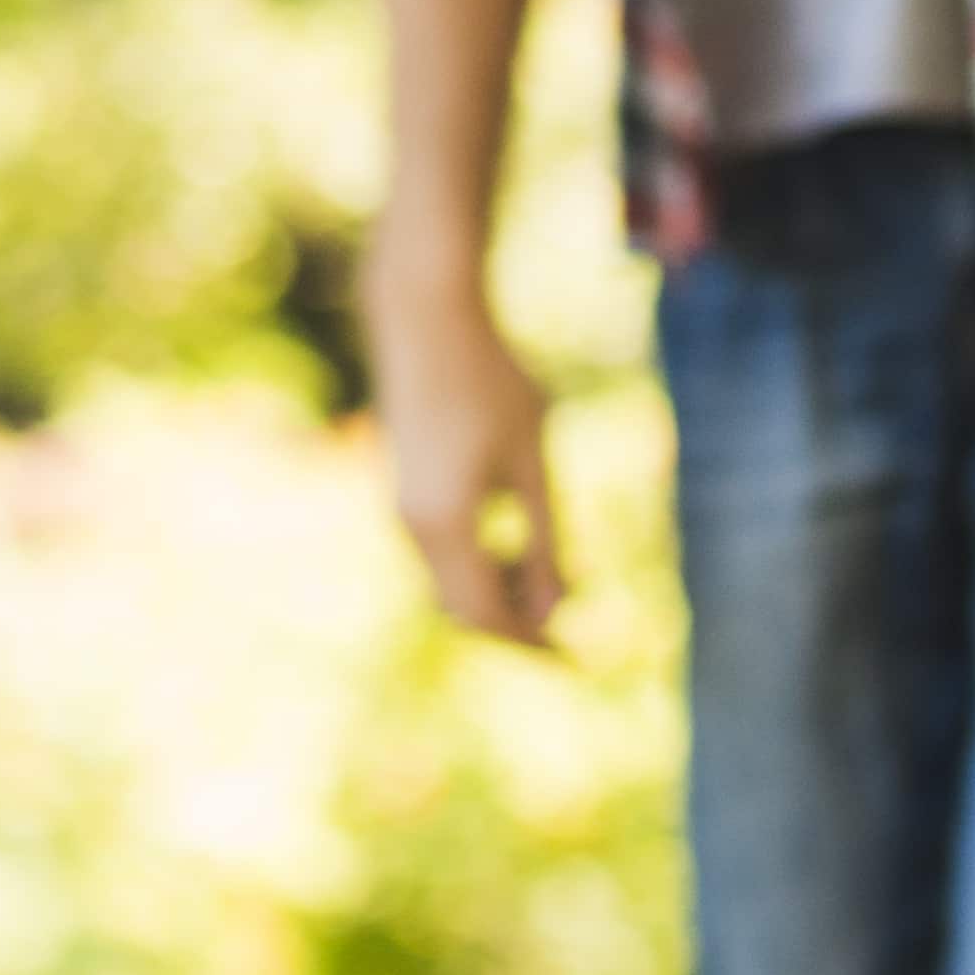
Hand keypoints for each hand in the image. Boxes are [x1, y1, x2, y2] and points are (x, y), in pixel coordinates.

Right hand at [378, 282, 566, 646]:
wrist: (423, 317)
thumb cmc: (489, 381)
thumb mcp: (532, 462)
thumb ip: (545, 538)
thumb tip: (559, 609)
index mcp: (447, 525)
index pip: (489, 614)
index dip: (531, 641)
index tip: (573, 656)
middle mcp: (413, 527)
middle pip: (463, 610)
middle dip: (515, 626)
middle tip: (568, 634)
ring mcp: (401, 510)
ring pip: (448, 584)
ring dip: (497, 594)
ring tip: (552, 581)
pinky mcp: (402, 492)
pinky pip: (439, 555)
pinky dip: (478, 567)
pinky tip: (517, 546)